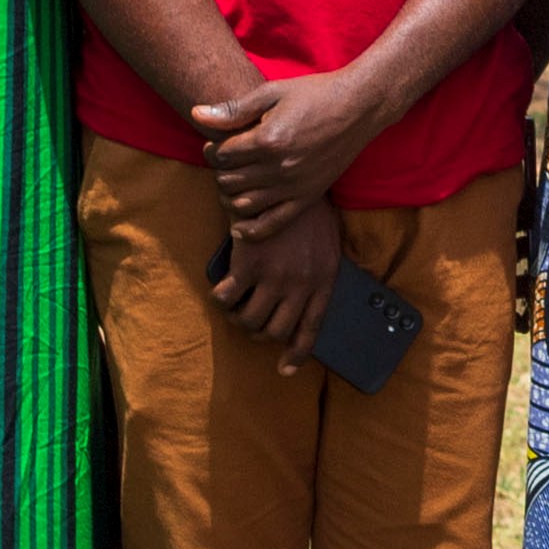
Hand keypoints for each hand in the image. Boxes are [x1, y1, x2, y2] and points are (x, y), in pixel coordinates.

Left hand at [191, 69, 397, 233]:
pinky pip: (273, 224)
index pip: (221, 155)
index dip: (212, 149)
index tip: (218, 143)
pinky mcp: (308, 197)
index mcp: (268, 140)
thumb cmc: (314, 94)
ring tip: (235, 180)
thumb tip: (196, 114)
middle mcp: (279, 167)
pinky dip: (251, 230)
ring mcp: (294, 186)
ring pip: (243, 204)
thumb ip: (234, 109)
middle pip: (228, 180)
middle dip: (220, 171)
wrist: (359, 106)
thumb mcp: (272, 92)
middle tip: (227, 161)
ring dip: (230, 195)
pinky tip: (238, 227)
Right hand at [212, 194, 347, 354]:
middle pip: (275, 331)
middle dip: (260, 332)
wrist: (288, 178)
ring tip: (233, 306)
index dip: (297, 353)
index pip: (311, 329)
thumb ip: (317, 274)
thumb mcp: (327, 245)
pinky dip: (221, 298)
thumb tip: (301, 300)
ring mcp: (275, 277)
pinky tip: (221, 290)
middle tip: (250, 321)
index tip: (285, 369)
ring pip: (249, 320)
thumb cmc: (308, 210)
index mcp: (324, 282)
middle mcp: (301, 286)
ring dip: (238, 318)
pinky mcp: (249, 265)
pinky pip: (227, 297)